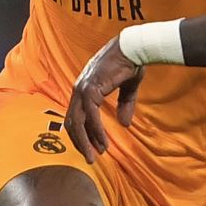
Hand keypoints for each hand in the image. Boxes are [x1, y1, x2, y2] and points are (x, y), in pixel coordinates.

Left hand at [65, 37, 143, 162]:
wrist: (133, 48)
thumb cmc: (130, 63)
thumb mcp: (128, 89)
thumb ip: (125, 105)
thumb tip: (124, 124)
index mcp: (84, 88)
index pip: (76, 116)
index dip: (83, 134)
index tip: (92, 148)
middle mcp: (79, 89)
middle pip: (72, 122)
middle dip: (81, 142)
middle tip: (90, 158)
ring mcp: (83, 89)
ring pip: (78, 122)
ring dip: (86, 142)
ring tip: (94, 156)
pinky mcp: (92, 90)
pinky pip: (91, 117)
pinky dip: (96, 132)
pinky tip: (103, 143)